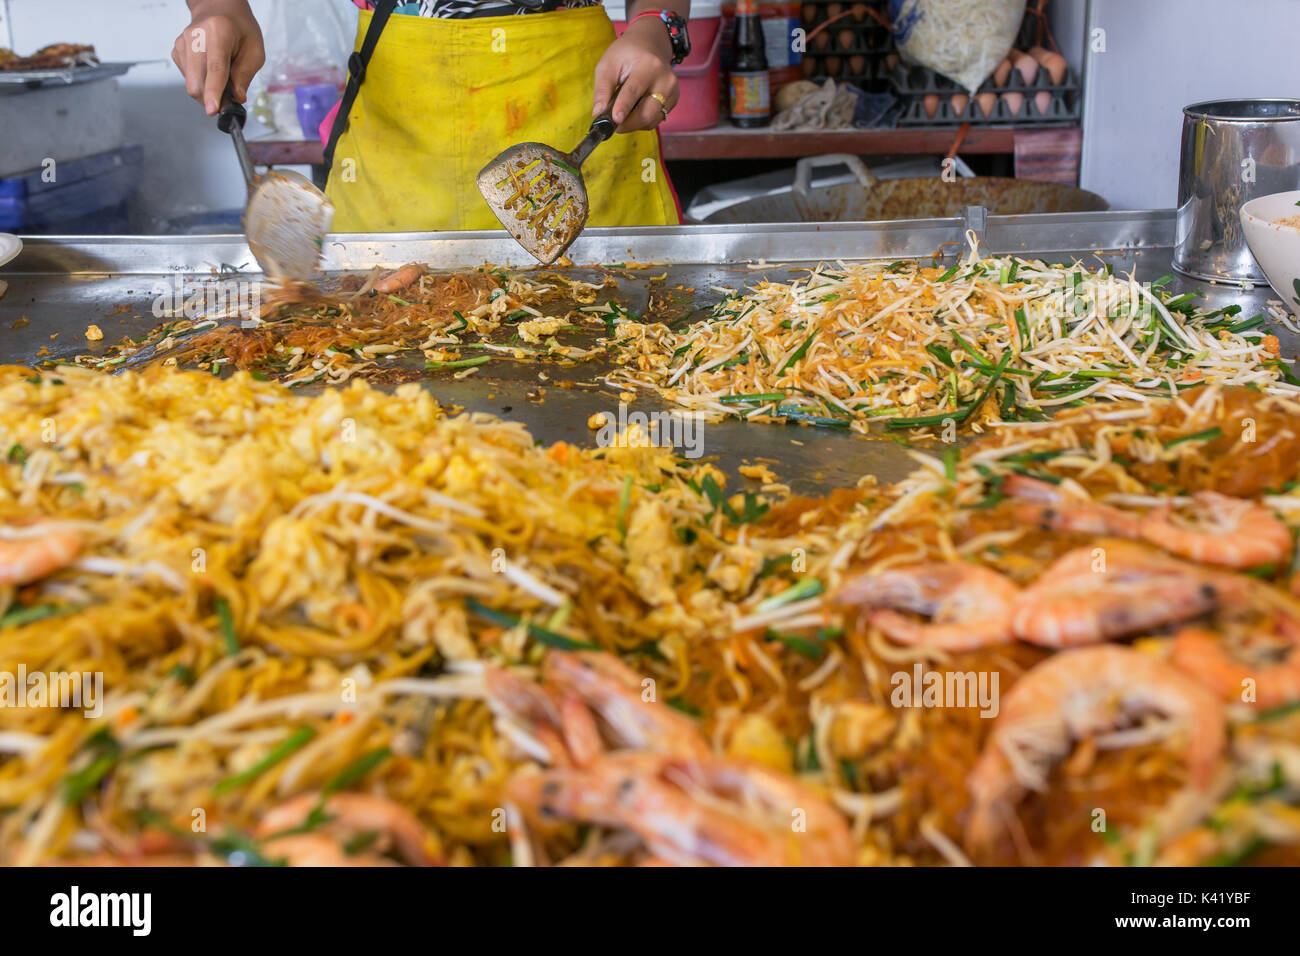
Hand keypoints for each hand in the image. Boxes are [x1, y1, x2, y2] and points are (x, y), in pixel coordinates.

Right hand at [171, 0, 264, 115]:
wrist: (219, 10)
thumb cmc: (239, 29)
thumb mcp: (254, 50)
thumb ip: (245, 75)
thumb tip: (237, 97)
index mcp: (218, 31)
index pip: (215, 67)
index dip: (213, 91)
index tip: (212, 109)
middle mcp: (195, 36)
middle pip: (197, 80)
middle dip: (212, 98)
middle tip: (229, 100)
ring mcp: (182, 43)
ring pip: (191, 83)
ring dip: (208, 91)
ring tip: (223, 79)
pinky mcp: (177, 51)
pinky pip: (188, 78)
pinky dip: (202, 82)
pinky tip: (210, 71)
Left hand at [592, 18, 678, 132]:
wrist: (649, 45)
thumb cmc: (627, 54)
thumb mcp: (608, 64)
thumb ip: (602, 89)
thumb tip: (599, 113)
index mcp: (649, 66)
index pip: (634, 90)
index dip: (624, 107)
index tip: (615, 120)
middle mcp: (665, 80)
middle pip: (647, 113)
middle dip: (628, 124)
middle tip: (613, 125)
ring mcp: (672, 92)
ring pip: (651, 120)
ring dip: (633, 124)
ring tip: (622, 115)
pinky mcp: (673, 100)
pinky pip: (655, 120)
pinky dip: (641, 122)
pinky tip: (634, 111)